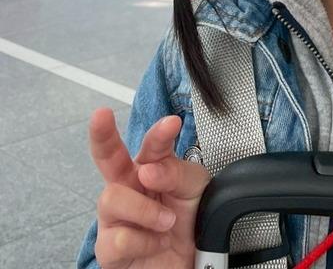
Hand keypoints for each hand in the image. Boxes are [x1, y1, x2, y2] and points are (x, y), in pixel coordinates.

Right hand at [90, 107, 209, 267]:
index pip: (153, 144)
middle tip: (100, 116)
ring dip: (145, 210)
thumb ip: (176, 173)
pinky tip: (155, 243)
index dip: (160, 132)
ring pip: (112, 198)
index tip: (172, 123)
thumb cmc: (190, 219)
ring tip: (166, 221)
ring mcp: (116, 216)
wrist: (190, 262)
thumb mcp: (195, 189)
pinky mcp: (109, 247)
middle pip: (108, 157)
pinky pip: (118, 238)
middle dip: (102, 135)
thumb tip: (149, 170)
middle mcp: (130, 186)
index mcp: (152, 167)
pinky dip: (144, 241)